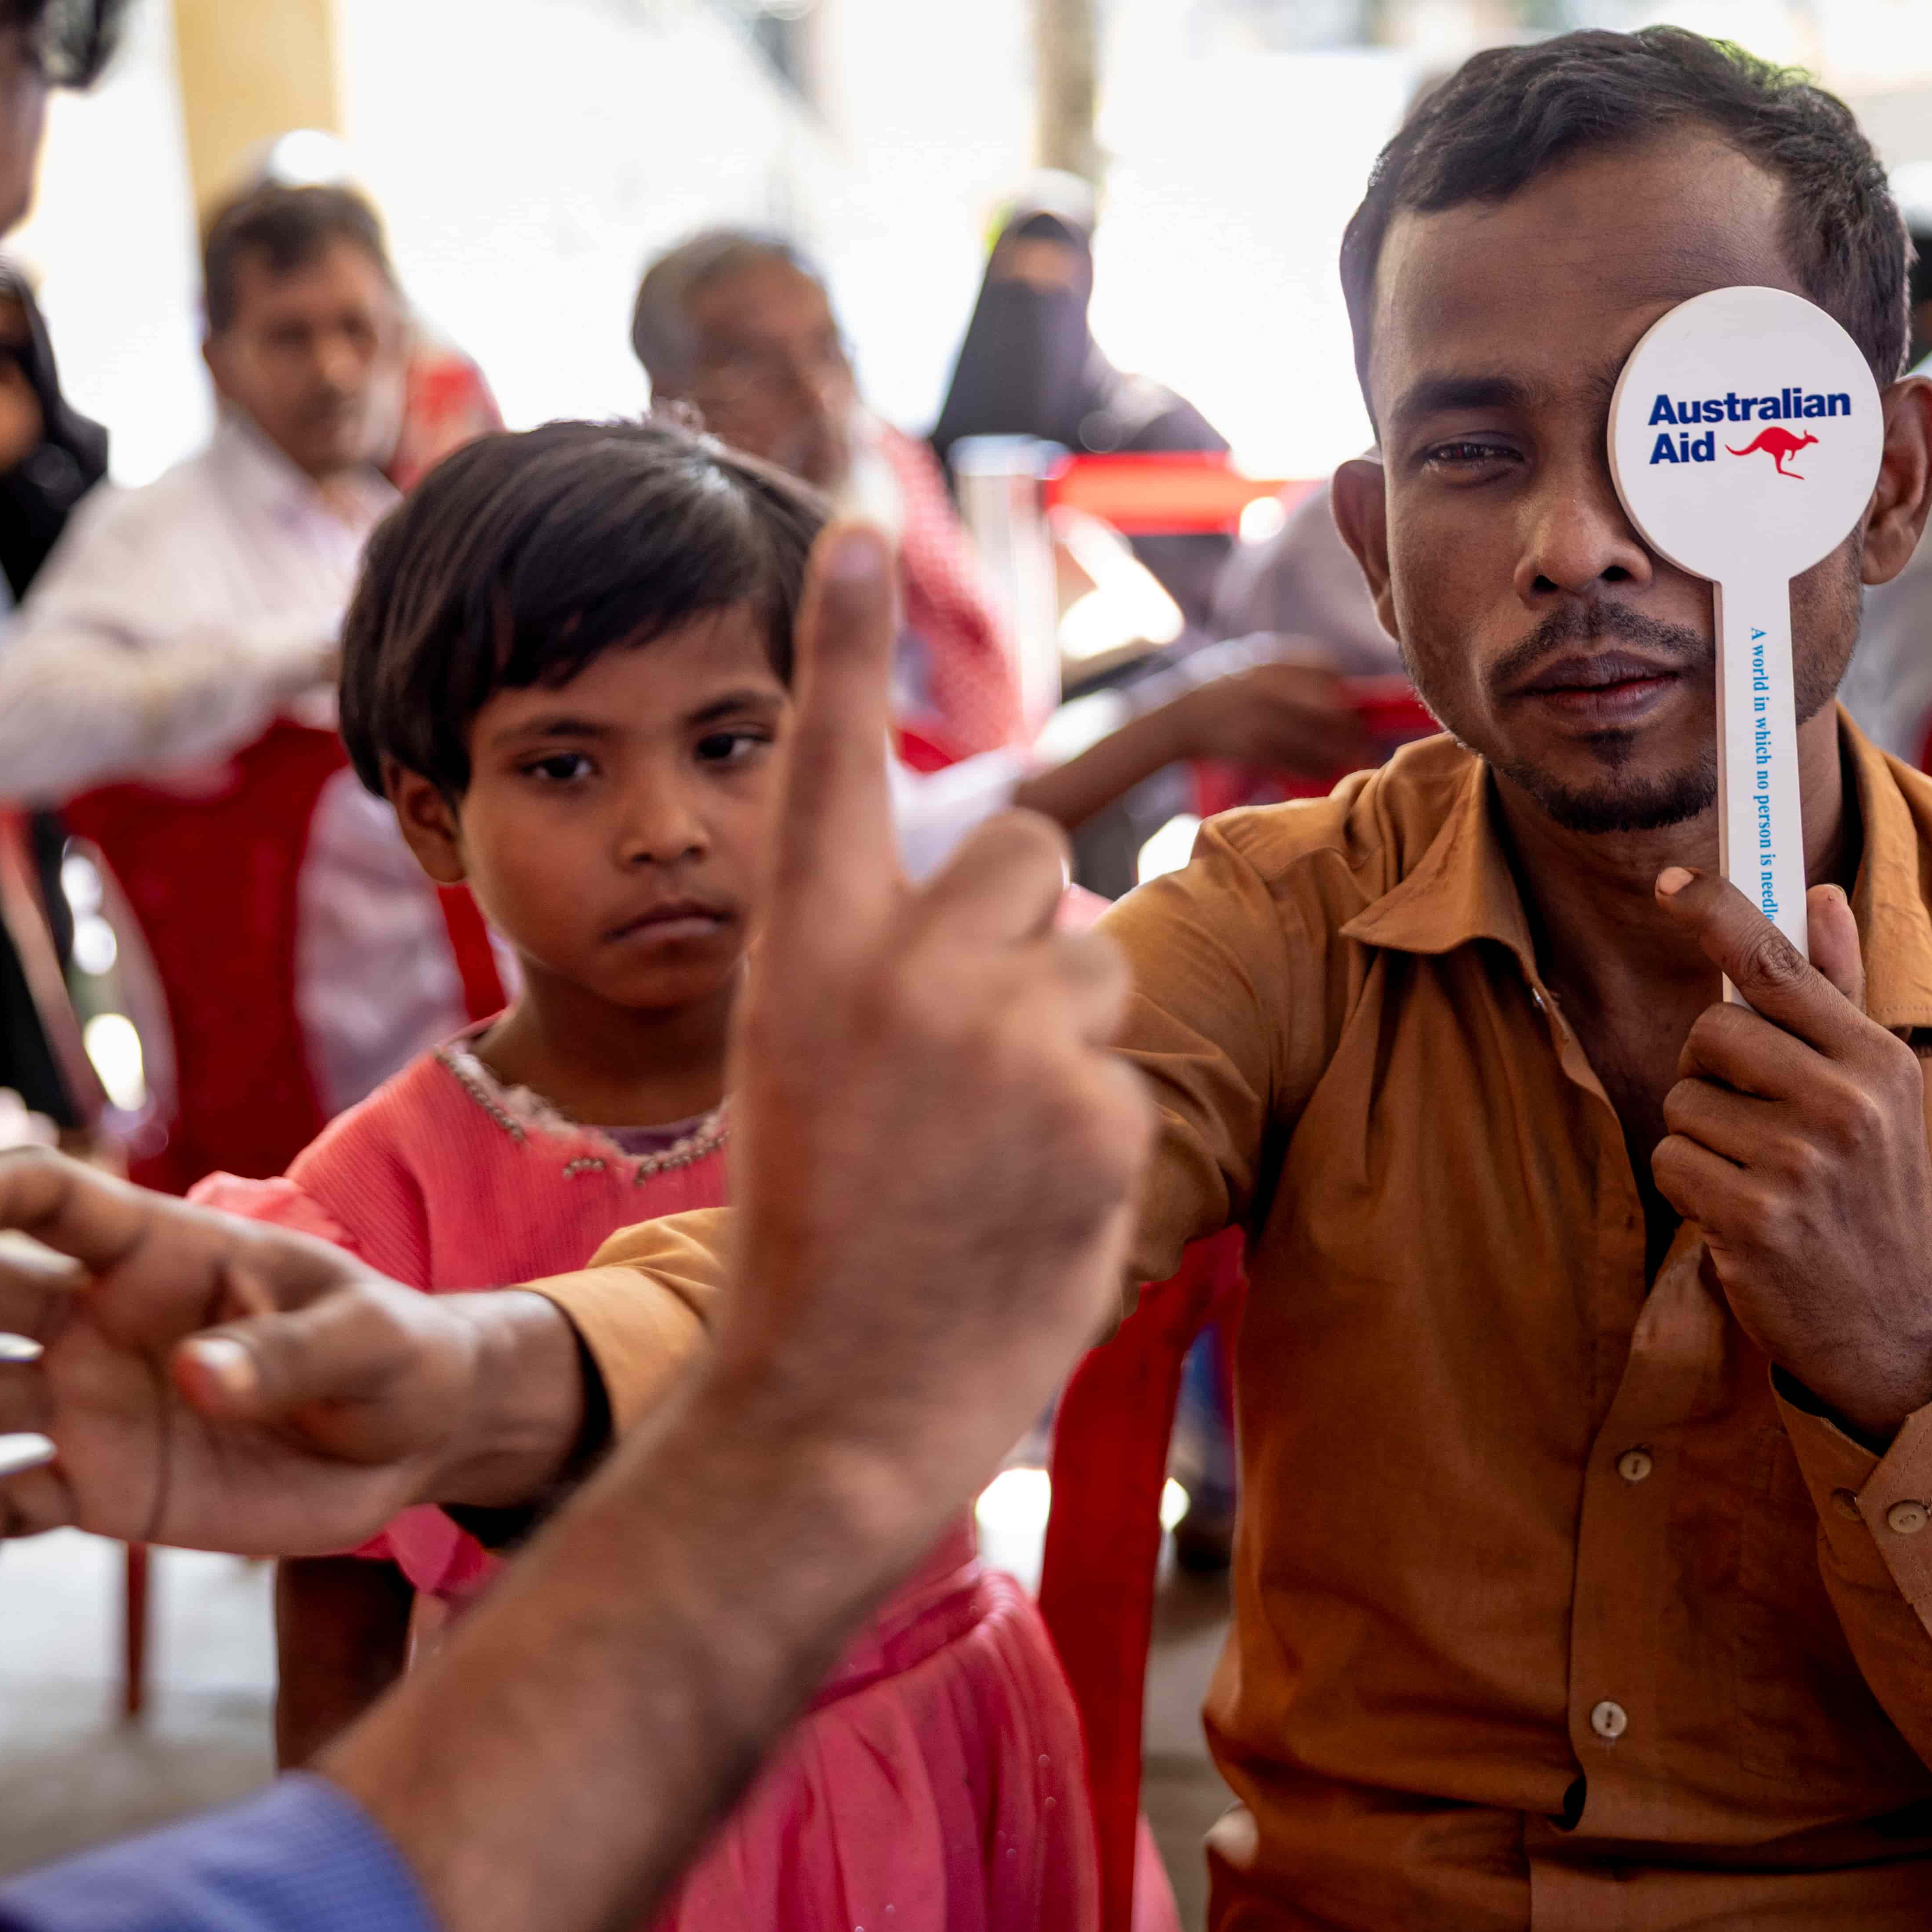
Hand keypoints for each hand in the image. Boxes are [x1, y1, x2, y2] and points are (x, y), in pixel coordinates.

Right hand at [0, 1153, 578, 1608]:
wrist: (411, 1443)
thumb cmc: (392, 1359)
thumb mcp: (365, 1346)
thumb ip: (282, 1358)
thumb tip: (193, 1380)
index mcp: (158, 1251)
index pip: (51, 1198)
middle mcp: (95, 1318)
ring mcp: (83, 1402)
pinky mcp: (94, 1486)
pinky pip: (3, 1509)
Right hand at [713, 526, 1152, 1520]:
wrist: (828, 1401)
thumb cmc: (816, 1237)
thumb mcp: (807, 1070)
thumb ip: (893, 971)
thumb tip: (1039, 909)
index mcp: (804, 958)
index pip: (830, 765)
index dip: (838, 642)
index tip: (848, 529)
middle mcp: (901, 973)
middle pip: (1025, 853)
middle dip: (1020, 926)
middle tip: (966, 1050)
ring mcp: (1003, 1040)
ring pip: (1094, 964)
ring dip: (1063, 1038)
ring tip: (987, 1149)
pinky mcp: (1097, 1113)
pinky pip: (1127, 1076)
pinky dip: (1092, 1138)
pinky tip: (1025, 1208)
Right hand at [1162, 655, 1371, 781]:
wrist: (1180, 716)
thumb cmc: (1224, 688)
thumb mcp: (1255, 664)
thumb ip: (1292, 672)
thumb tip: (1343, 693)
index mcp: (1272, 661)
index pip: (1326, 667)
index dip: (1342, 688)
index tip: (1347, 704)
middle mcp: (1269, 687)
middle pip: (1330, 707)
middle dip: (1350, 727)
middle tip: (1360, 740)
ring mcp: (1261, 718)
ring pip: (1318, 740)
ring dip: (1340, 754)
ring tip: (1351, 760)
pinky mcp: (1252, 748)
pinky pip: (1296, 762)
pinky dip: (1316, 770)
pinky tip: (1325, 772)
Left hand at [1649, 871, 1931, 1442]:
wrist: (1891, 1323)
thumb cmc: (1871, 1190)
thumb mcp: (1876, 1090)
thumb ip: (1839, 991)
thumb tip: (1818, 893)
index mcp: (1878, 1059)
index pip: (1778, 964)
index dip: (1717, 914)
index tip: (1671, 884)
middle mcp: (1846, 1103)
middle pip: (1710, 1032)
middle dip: (1711, 1071)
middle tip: (1755, 1118)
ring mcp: (1800, 1163)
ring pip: (1683, 1101)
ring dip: (1702, 1137)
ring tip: (1758, 1175)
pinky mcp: (1753, 1219)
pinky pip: (1672, 1161)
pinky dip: (1690, 1187)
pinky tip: (1740, 1213)